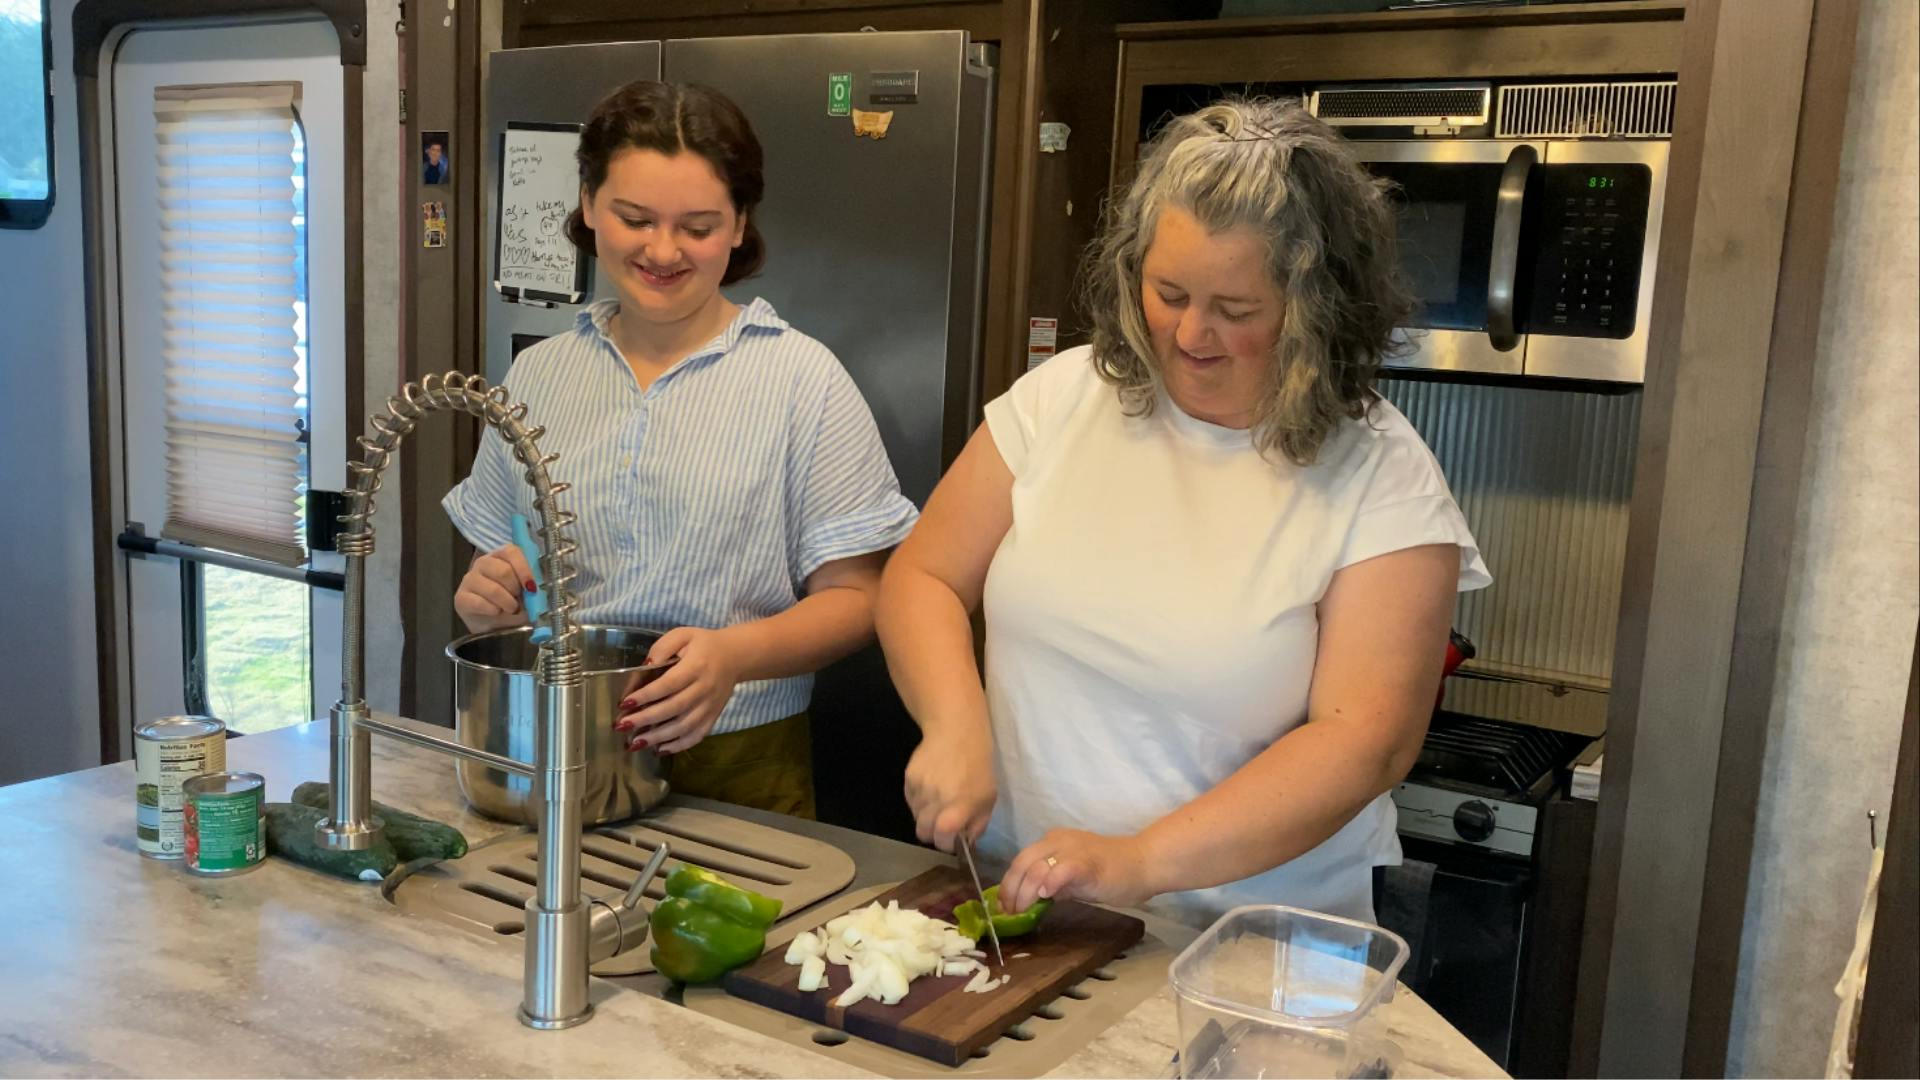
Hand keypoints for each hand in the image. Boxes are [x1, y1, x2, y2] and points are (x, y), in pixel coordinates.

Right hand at [453, 543, 535, 633]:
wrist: (495, 626)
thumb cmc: (514, 605)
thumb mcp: (528, 593)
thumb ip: (533, 586)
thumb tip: (536, 587)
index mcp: (501, 556)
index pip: (511, 552)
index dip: (523, 568)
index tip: (531, 586)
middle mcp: (483, 563)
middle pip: (503, 571)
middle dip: (516, 590)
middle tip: (519, 601)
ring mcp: (470, 579)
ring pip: (493, 589)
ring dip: (507, 603)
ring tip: (510, 609)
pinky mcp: (461, 597)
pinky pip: (479, 603)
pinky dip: (493, 610)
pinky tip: (496, 612)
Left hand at [613, 627, 743, 754]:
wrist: (737, 656)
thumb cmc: (704, 644)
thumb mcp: (683, 635)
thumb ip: (662, 648)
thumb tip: (645, 667)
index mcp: (696, 666)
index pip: (668, 684)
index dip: (646, 695)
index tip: (625, 703)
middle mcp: (704, 689)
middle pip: (674, 708)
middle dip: (646, 719)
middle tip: (621, 726)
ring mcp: (710, 706)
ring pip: (684, 726)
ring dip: (658, 737)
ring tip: (635, 743)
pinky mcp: (714, 717)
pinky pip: (697, 735)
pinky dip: (679, 745)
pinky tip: (659, 750)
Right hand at [904, 730, 995, 852]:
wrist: (957, 733)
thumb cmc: (978, 767)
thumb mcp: (988, 798)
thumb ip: (978, 825)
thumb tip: (966, 843)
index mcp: (958, 808)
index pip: (941, 839)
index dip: (945, 844)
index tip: (951, 840)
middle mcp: (936, 801)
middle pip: (923, 833)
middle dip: (933, 834)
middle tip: (942, 825)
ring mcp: (920, 789)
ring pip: (915, 817)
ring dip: (925, 816)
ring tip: (938, 802)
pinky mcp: (908, 779)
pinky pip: (910, 801)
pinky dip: (918, 802)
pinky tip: (930, 789)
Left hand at [998, 829, 1154, 915]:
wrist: (1143, 864)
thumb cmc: (1111, 873)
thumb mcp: (1074, 878)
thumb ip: (1054, 884)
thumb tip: (1031, 899)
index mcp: (1053, 841)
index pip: (1021, 860)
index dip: (1008, 884)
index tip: (1004, 906)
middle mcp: (1058, 841)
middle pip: (1022, 862)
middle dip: (1011, 889)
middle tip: (1009, 912)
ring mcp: (1073, 849)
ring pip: (1036, 867)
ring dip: (1024, 892)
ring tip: (1023, 910)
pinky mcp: (1087, 862)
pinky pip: (1062, 869)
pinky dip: (1050, 882)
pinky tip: (1045, 896)